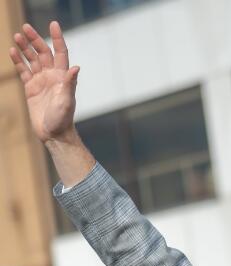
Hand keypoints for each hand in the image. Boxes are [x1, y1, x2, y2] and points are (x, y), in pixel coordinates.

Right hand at [10, 22, 78, 143]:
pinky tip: (12, 51)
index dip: (57, 38)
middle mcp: (52, 76)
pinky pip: (23, 70)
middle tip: (25, 27)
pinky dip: (18, 61)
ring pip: (32, 59)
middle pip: (43, 52)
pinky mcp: (31, 88)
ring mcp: (41, 81)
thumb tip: (76, 68)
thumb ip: (70, 84)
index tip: (53, 24)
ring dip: (25, 47)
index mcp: (63, 77)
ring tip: (17, 36)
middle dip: (35, 39)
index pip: (61, 53)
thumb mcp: (67, 101)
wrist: (54, 134)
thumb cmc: (63, 119)